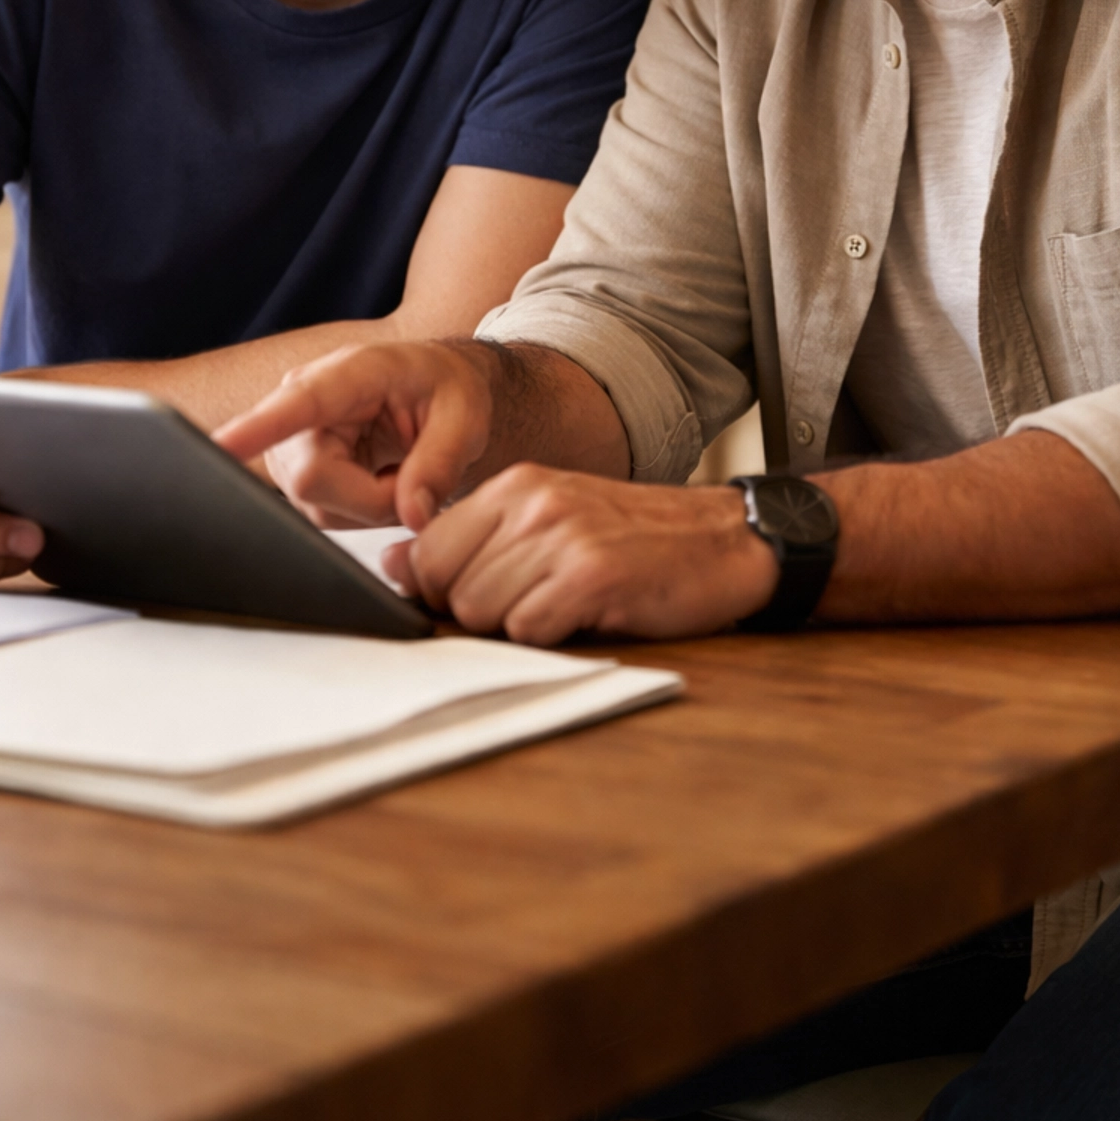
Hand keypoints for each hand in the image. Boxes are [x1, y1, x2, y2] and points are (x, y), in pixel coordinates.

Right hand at [214, 340, 493, 530]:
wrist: (440, 391)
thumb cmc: (449, 390)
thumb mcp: (465, 418)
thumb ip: (440, 464)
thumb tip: (412, 515)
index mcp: (348, 374)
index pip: (297, 404)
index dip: (257, 428)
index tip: (218, 445)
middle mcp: (305, 408)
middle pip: (312, 480)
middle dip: (371, 498)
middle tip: (415, 478)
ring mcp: (294, 443)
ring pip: (318, 507)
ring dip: (370, 507)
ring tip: (401, 472)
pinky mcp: (296, 474)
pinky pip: (323, 516)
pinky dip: (362, 512)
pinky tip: (381, 481)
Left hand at [383, 468, 778, 643]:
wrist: (725, 541)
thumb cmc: (635, 538)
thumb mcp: (552, 518)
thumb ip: (476, 537)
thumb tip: (394, 564)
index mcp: (516, 485)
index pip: (426, 550)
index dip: (438, 590)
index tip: (474, 596)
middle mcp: (534, 502)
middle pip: (446, 587)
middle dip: (477, 611)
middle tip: (533, 601)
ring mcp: (562, 537)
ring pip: (481, 612)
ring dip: (518, 625)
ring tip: (562, 604)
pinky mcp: (592, 576)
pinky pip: (528, 629)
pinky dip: (551, 635)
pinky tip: (585, 614)